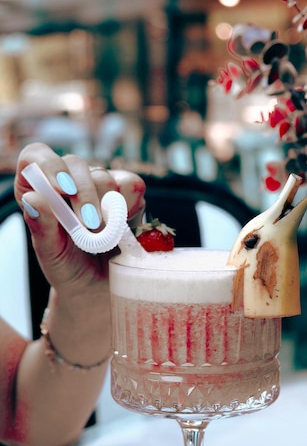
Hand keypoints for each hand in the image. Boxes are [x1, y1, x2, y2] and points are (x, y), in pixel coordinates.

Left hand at [14, 142, 145, 297]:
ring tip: (102, 235)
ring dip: (106, 207)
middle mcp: (68, 180)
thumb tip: (34, 199)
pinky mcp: (127, 193)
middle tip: (88, 225)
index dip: (48, 165)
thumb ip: (40, 225)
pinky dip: (130, 206)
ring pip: (105, 176)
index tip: (61, 189)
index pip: (36, 158)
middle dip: (84, 195)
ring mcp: (99, 184)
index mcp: (39, 189)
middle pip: (75, 164)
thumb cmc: (68, 268)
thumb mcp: (50, 253)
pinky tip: (122, 226)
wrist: (100, 287)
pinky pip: (132, 185)